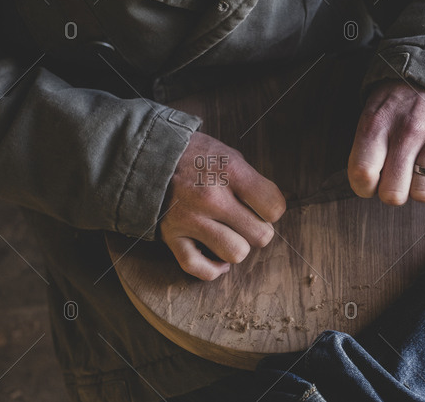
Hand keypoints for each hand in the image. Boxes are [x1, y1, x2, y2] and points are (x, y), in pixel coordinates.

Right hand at [160, 132, 285, 279]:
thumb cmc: (194, 156)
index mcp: (229, 171)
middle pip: (260, 235)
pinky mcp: (172, 237)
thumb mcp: (228, 155)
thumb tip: (276, 209)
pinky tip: (215, 256)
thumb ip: (252, 181)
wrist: (148, 156)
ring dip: (236, 247)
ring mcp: (190, 220)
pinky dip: (212, 269)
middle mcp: (210, 197)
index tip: (260, 206)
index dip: (271, 210)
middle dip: (256, 229)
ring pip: (235, 254)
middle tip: (244, 220)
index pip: (274, 208)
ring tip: (228, 234)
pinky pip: (200, 268)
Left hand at [348, 80, 424, 204]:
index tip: (370, 183)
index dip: (364, 188)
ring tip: (417, 173)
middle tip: (395, 180)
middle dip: (391, 193)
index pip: (363, 174)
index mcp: (377, 124)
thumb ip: (364, 149)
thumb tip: (365, 186)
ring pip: (423, 194)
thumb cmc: (399, 102)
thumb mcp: (371, 114)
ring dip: (418, 190)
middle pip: (393, 193)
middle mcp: (407, 131)